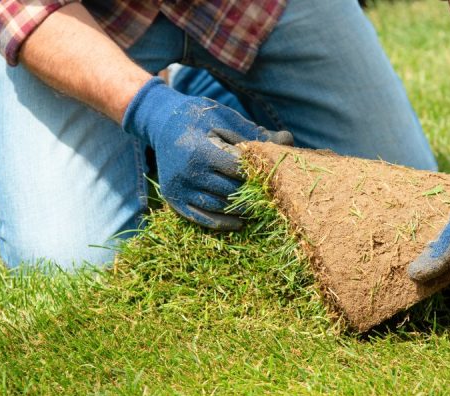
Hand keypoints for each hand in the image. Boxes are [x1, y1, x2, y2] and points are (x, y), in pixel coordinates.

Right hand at [122, 77, 292, 229]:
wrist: (161, 123)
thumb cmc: (198, 118)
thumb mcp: (225, 118)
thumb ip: (254, 133)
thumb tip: (288, 140)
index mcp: (200, 151)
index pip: (238, 171)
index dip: (257, 174)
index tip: (273, 176)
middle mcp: (187, 173)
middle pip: (230, 192)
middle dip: (253, 194)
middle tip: (272, 196)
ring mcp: (179, 189)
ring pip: (219, 207)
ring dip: (241, 210)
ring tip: (260, 208)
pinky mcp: (174, 199)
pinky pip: (202, 218)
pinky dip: (223, 223)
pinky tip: (240, 221)